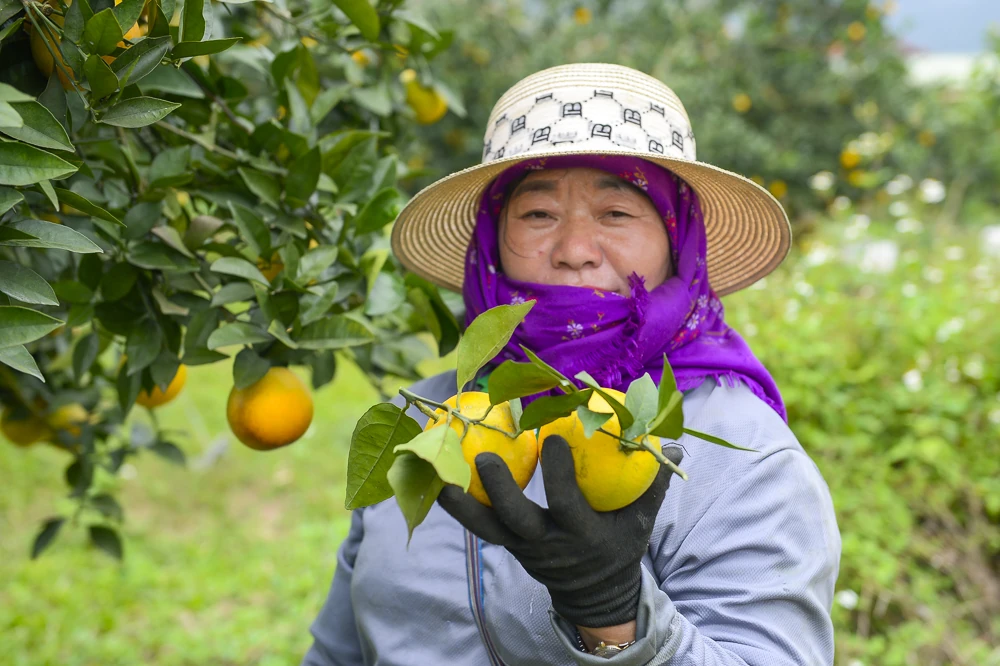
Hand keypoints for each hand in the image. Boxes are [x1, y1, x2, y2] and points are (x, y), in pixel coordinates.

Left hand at [438, 435, 682, 627]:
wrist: (593, 593)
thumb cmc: (618, 545)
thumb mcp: (640, 521)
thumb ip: (652, 483)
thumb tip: (670, 444)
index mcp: (582, 535)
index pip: (567, 504)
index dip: (559, 474)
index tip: (552, 439)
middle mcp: (547, 545)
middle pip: (516, 521)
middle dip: (499, 491)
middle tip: (483, 456)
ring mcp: (522, 547)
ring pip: (486, 528)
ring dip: (461, 503)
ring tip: (439, 474)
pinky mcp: (507, 545)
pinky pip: (478, 526)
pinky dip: (459, 505)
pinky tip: (439, 479)